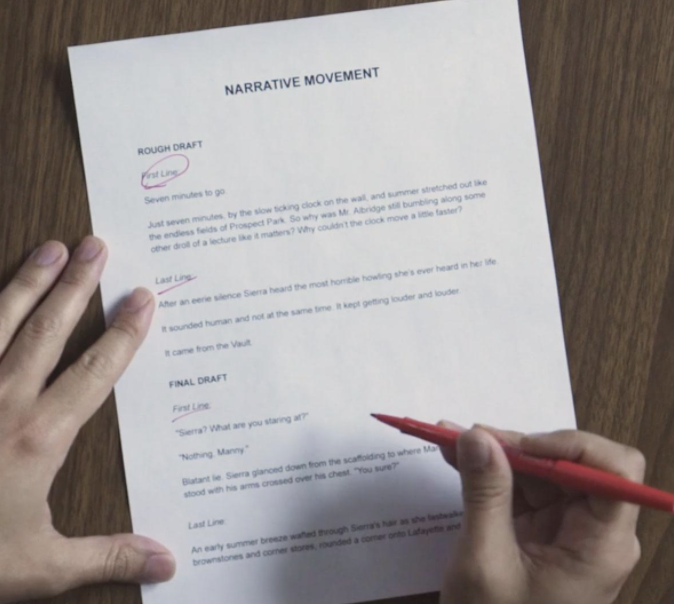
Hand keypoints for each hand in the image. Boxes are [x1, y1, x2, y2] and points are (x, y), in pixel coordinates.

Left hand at [0, 238, 174, 603]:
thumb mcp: (39, 568)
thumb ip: (106, 557)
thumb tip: (168, 561)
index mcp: (37, 436)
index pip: (95, 371)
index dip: (123, 333)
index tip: (142, 298)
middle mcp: (2, 401)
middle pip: (49, 329)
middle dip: (77, 285)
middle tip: (97, 246)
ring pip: (0, 322)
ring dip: (26, 282)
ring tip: (48, 249)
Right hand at [440, 424, 643, 603]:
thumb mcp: (484, 561)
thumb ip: (483, 494)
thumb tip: (476, 435)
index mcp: (601, 544)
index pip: (617, 471)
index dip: (571, 446)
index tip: (518, 446)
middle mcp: (594, 531)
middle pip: (572, 463)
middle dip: (519, 445)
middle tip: (468, 435)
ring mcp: (568, 530)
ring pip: (542, 470)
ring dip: (498, 453)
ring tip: (451, 439)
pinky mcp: (543, 531)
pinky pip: (522, 487)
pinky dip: (492, 471)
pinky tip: (458, 458)